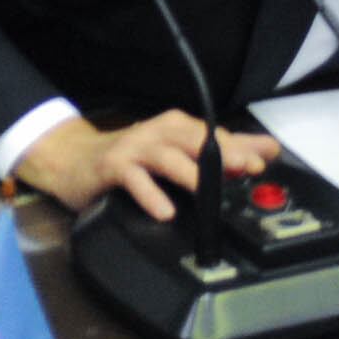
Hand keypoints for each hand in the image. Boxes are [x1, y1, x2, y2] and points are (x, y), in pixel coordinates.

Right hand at [15, 109, 277, 220]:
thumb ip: (220, 152)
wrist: (72, 160)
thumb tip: (265, 150)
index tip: (263, 160)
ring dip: (189, 173)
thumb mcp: (175, 152)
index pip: (213, 133)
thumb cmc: (129, 159)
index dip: (240, 146)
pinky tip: (165, 211)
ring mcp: (134, 149)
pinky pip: (134, 180)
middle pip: (194, 140)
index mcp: (175, 128)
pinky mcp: (112, 168)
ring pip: (166, 157)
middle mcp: (156, 133)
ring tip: (207, 192)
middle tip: (246, 168)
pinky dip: (150, 195)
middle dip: (222, 153)